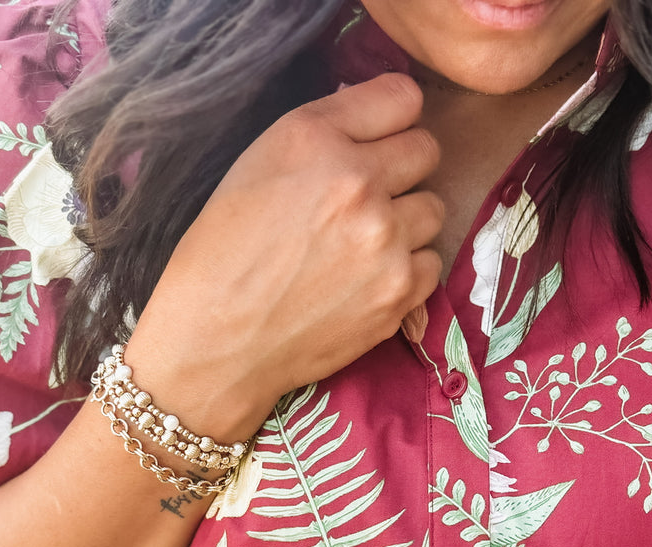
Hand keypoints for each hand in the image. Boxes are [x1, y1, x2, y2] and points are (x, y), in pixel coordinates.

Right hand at [125, 72, 442, 437]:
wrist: (218, 342)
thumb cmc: (222, 254)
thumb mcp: (257, 165)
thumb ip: (323, 136)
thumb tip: (375, 126)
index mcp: (315, 138)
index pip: (403, 98)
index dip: (392, 120)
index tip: (380, 140)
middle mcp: (358, 182)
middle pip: (426, 152)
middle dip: (402, 170)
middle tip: (367, 199)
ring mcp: (386, 241)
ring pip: (433, 209)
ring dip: (408, 223)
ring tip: (365, 245)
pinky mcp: (400, 292)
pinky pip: (432, 263)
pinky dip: (408, 270)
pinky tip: (370, 279)